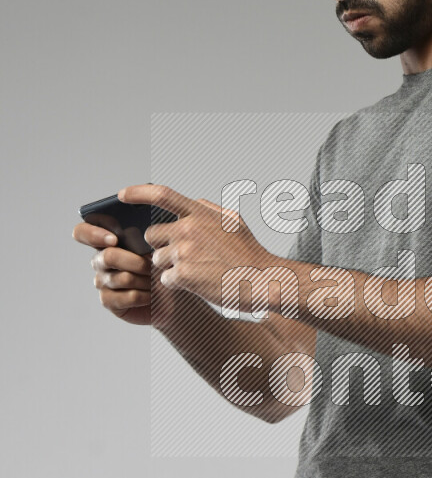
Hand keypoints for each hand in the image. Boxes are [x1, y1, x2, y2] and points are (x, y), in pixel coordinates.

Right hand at [72, 220, 158, 325]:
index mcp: (107, 241)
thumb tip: (146, 235)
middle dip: (137, 262)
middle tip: (153, 267)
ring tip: (156, 282)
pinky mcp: (108, 301)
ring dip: (146, 280)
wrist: (170, 297)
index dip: (92, 234)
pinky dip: (146, 296)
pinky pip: (129, 296)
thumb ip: (147, 237)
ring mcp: (102, 281)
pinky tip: (151, 296)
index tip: (113, 240)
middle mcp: (100, 260)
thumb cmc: (163, 267)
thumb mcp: (159, 246)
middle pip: (109, 256)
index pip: (82, 232)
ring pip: (124, 278)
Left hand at [117, 183, 269, 309]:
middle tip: (183, 256)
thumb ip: (211, 209)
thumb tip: (195, 201)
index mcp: (200, 213)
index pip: (161, 194)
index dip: (137, 193)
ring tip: (197, 272)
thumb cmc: (251, 254)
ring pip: (157, 260)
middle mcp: (188, 229)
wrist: (263, 281)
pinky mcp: (183, 275)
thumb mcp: (235, 222)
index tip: (122, 195)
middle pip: (152, 235)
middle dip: (161, 246)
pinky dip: (178, 284)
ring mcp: (184, 252)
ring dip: (171, 267)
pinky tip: (198, 283)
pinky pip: (166, 279)